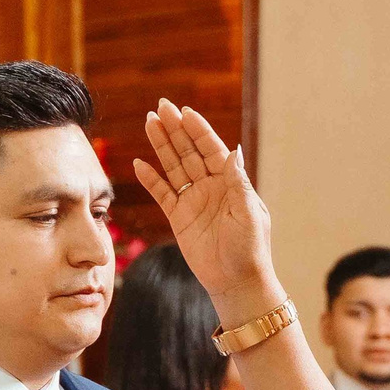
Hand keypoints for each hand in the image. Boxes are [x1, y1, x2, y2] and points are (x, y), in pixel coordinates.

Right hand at [133, 101, 276, 301]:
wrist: (237, 282)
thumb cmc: (250, 249)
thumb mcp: (249, 213)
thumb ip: (238, 183)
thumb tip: (234, 151)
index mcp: (230, 182)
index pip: (211, 148)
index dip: (198, 129)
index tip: (185, 112)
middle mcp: (210, 186)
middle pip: (189, 151)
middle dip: (176, 129)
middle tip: (160, 107)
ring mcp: (193, 201)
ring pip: (173, 167)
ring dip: (161, 145)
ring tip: (148, 122)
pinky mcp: (179, 218)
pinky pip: (162, 194)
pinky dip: (151, 180)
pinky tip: (140, 164)